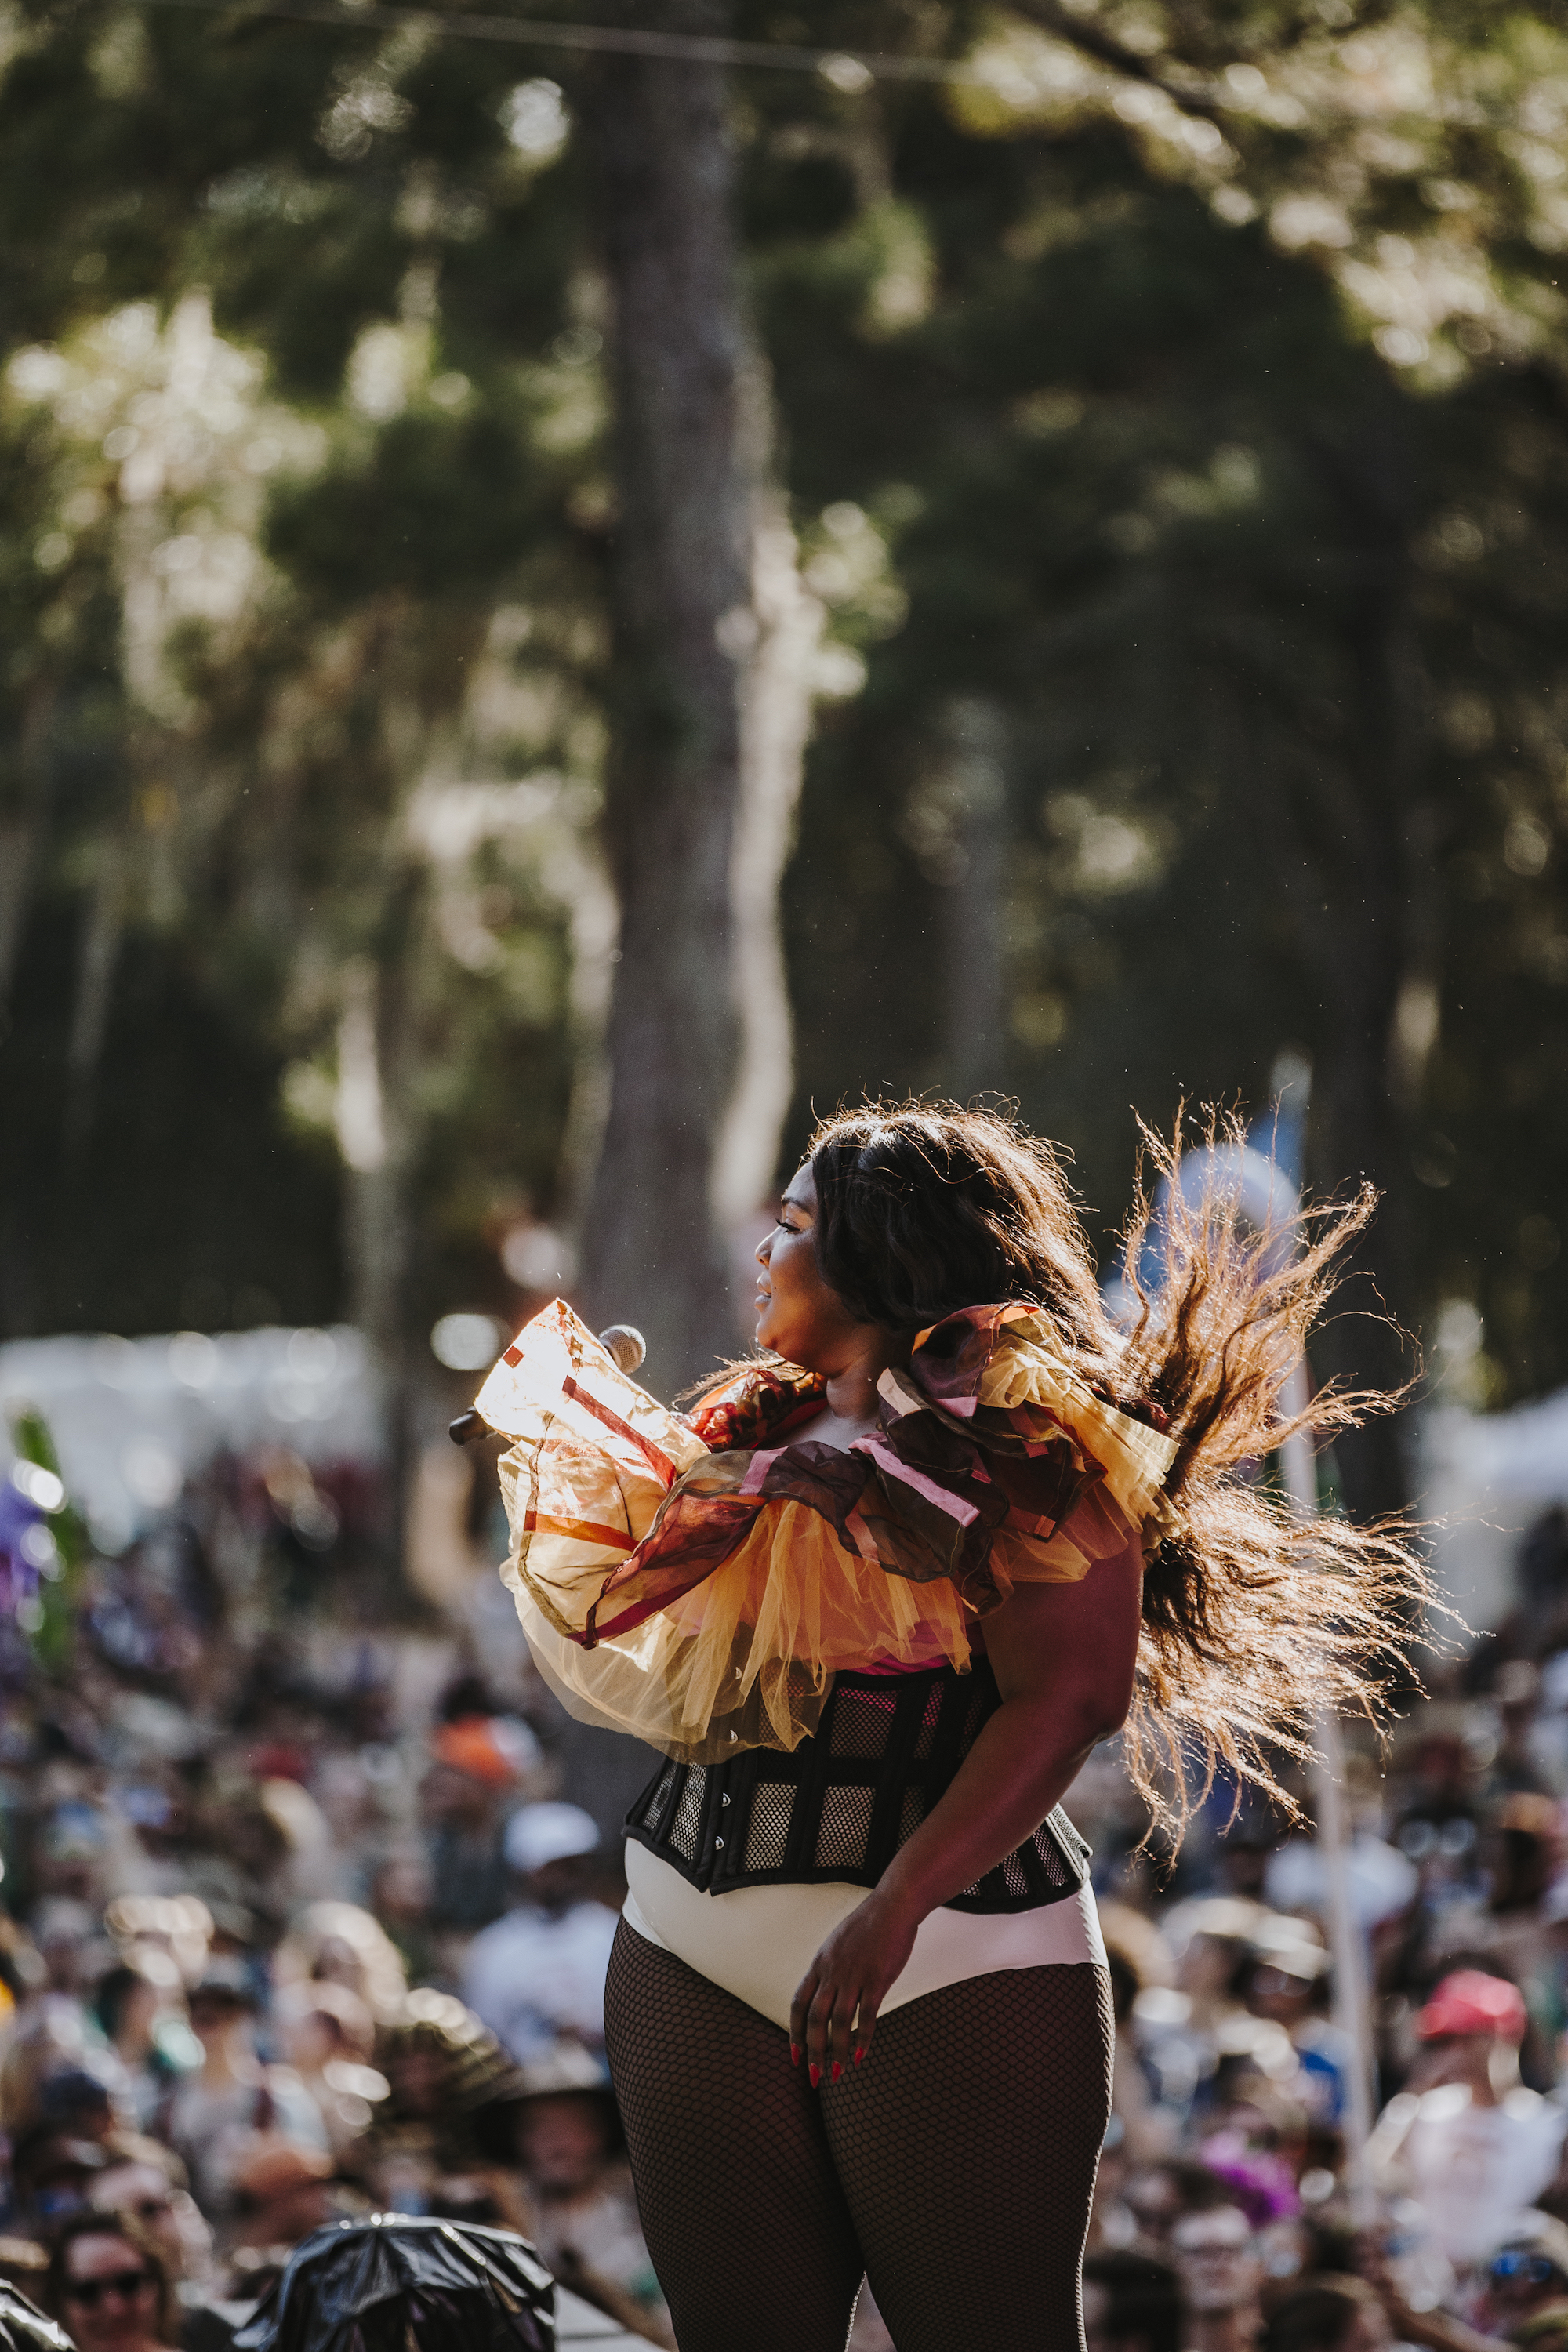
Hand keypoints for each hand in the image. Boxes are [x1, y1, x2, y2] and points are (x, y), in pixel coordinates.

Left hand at [789, 1889, 917, 2086]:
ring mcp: (853, 1976)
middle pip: (814, 2019)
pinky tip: (861, 2055)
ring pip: (838, 2022)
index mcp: (819, 1964)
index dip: (794, 2032)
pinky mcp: (876, 1979)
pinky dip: (863, 2039)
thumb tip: (824, 1993)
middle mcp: (832, 1972)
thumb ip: (828, 1969)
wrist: (892, 1907)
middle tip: (814, 2076)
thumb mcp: (837, 1945)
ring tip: (837, 2073)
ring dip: (836, 2051)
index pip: (798, 2004)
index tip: (795, 2054)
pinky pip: (866, 2016)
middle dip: (812, 2052)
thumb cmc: (867, 1926)